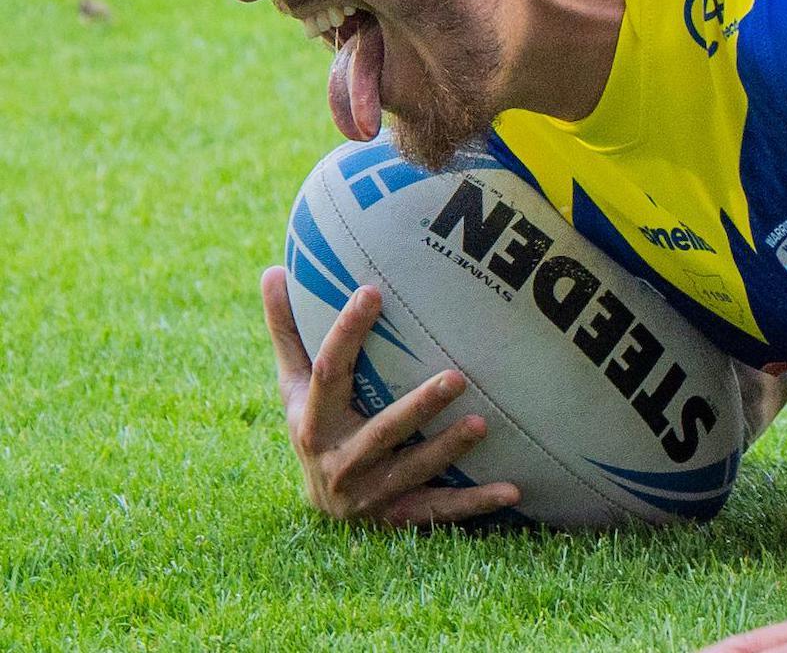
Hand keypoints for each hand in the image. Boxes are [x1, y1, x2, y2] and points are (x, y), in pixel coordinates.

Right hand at [261, 265, 520, 524]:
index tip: (372, 291)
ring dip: (448, 450)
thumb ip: (289, 332)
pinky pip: (440, 511)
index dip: (347, 332)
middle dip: (418, 406)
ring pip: (413, 472)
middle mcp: (340, 461)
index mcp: (313, 421)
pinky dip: (476, 503)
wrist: (324, 508)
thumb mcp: (294, 385)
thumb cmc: (317, 425)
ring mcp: (371, 493)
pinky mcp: (400, 516)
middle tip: (458, 376)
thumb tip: (272, 269)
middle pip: (382, 430)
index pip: (328, 372)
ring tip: (483, 424)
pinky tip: (514, 489)